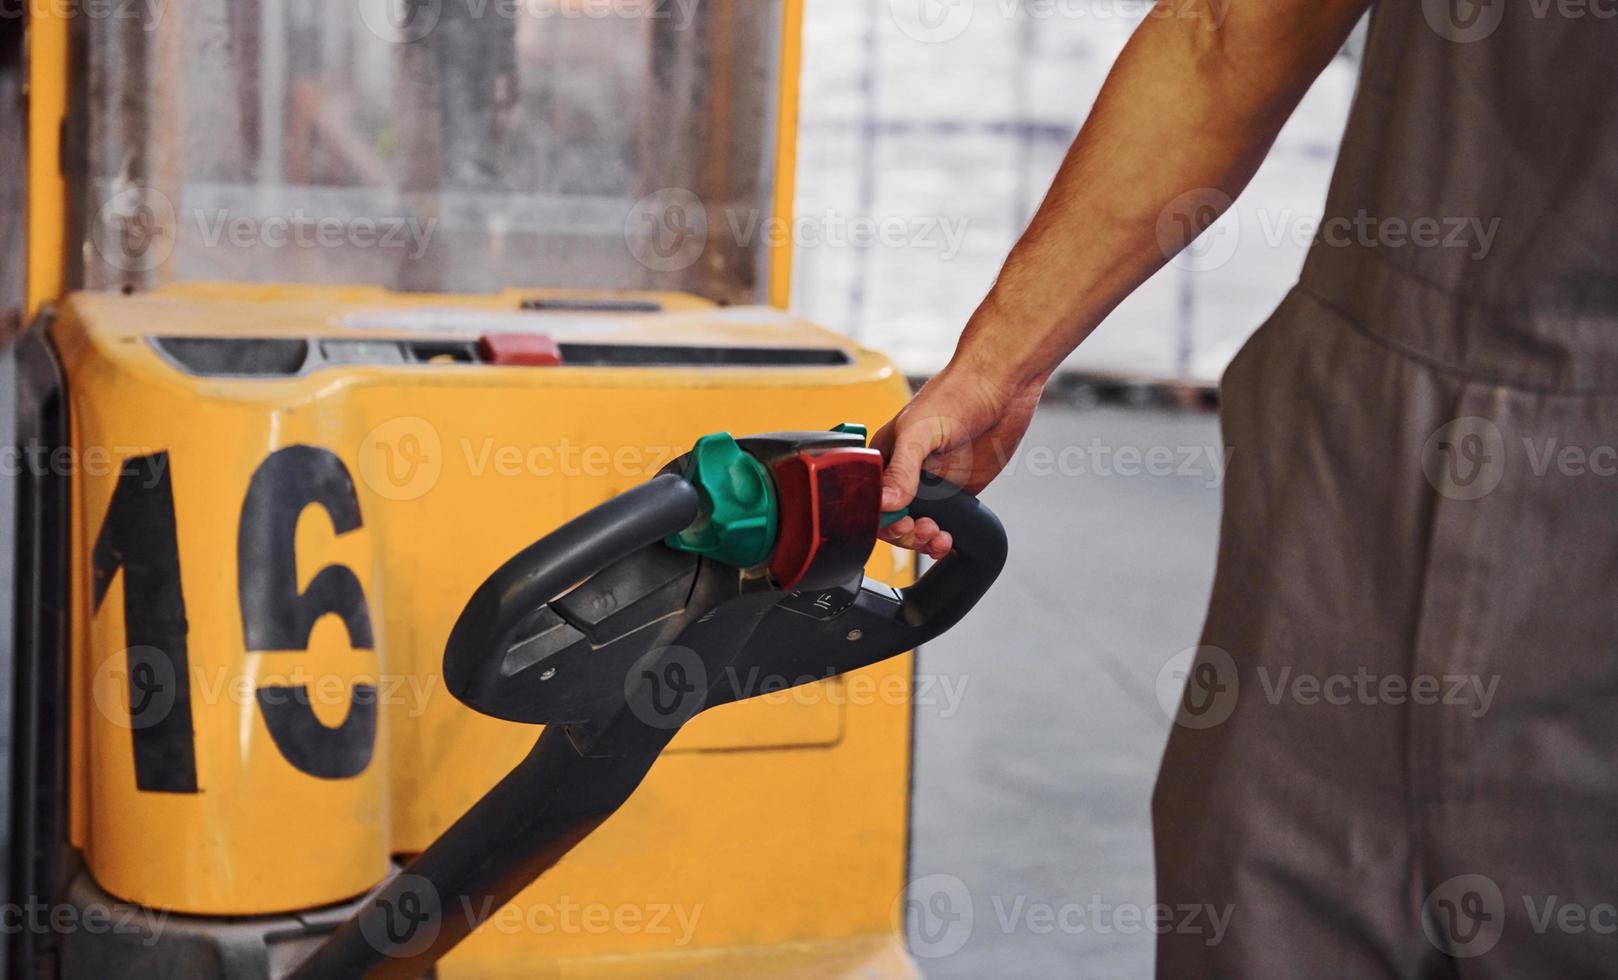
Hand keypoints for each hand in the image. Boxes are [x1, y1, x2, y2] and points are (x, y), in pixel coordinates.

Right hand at [871, 363, 1042, 558]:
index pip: (871, 500)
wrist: (1003, 385)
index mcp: (887, 456)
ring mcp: (933, 483)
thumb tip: (885, 502)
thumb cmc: (957, 392)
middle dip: (905, 533)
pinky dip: (943, 537)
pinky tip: (949, 537)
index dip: (882, 519)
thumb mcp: (921, 431)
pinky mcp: (959, 490)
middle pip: (893, 520)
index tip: (901, 523)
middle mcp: (906, 472)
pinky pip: (945, 522)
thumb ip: (903, 469)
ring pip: (917, 526)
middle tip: (924, 530)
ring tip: (939, 537)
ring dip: (923, 540)